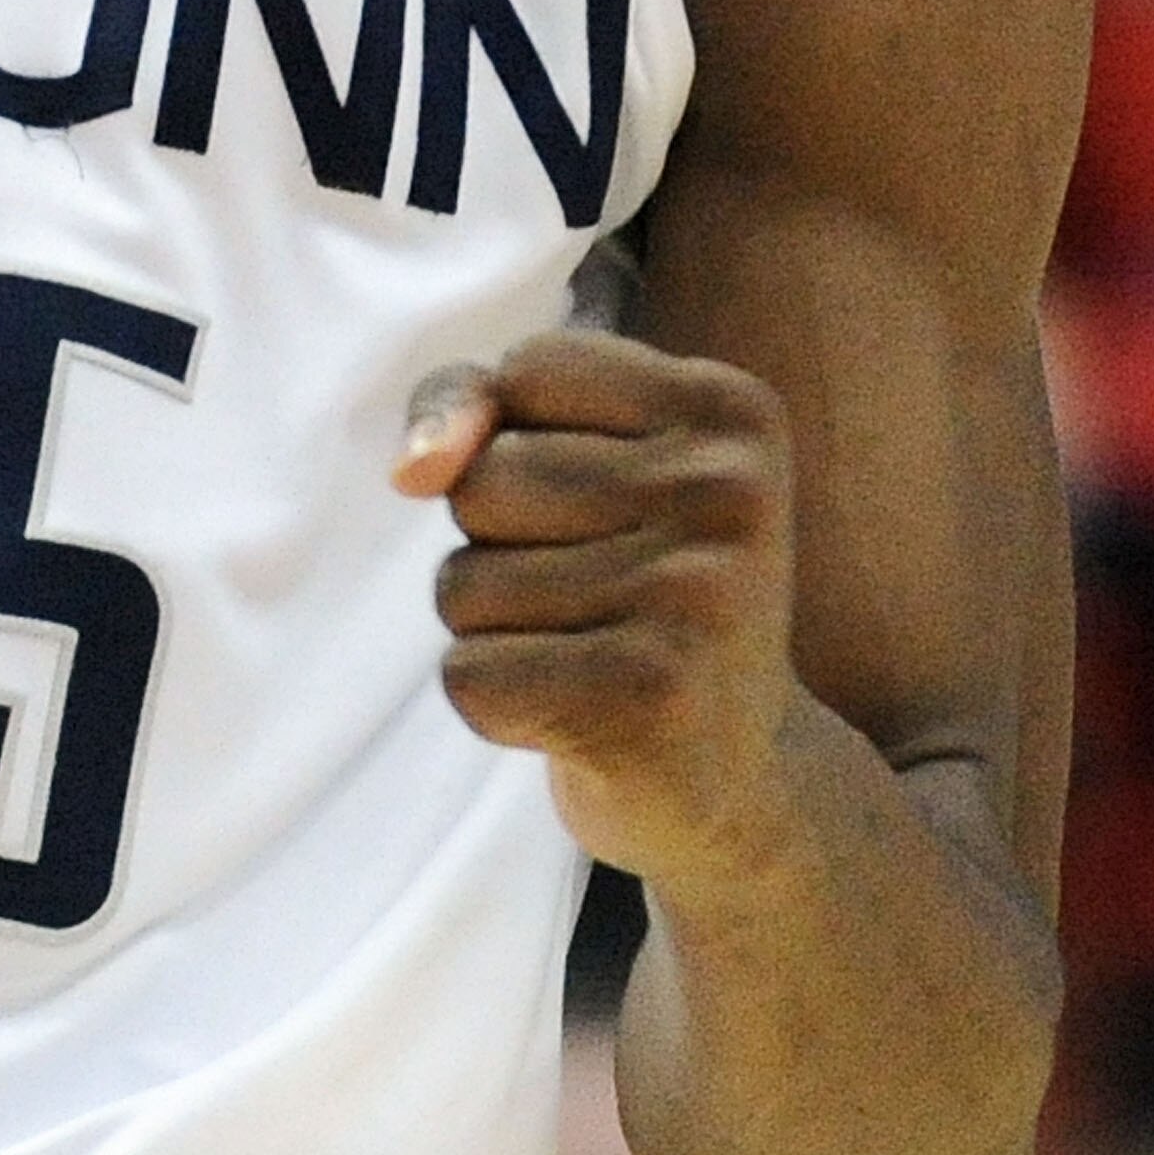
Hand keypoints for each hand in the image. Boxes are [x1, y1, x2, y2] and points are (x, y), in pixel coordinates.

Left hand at [391, 330, 798, 889]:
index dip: (518, 444)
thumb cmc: (640, 596)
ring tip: (596, 655)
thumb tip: (412, 468)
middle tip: (604, 598)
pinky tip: (582, 720)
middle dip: (502, 547)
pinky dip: (497, 706)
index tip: (609, 506)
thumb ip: (477, 407)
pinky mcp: (647, 699)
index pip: (527, 370)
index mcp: (732, 411)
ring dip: (498, 633)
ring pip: (463, 583)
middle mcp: (729, 495)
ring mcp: (695, 598)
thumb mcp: (583, 461)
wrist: (741, 784)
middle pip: (484, 479)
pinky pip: (468, 675)